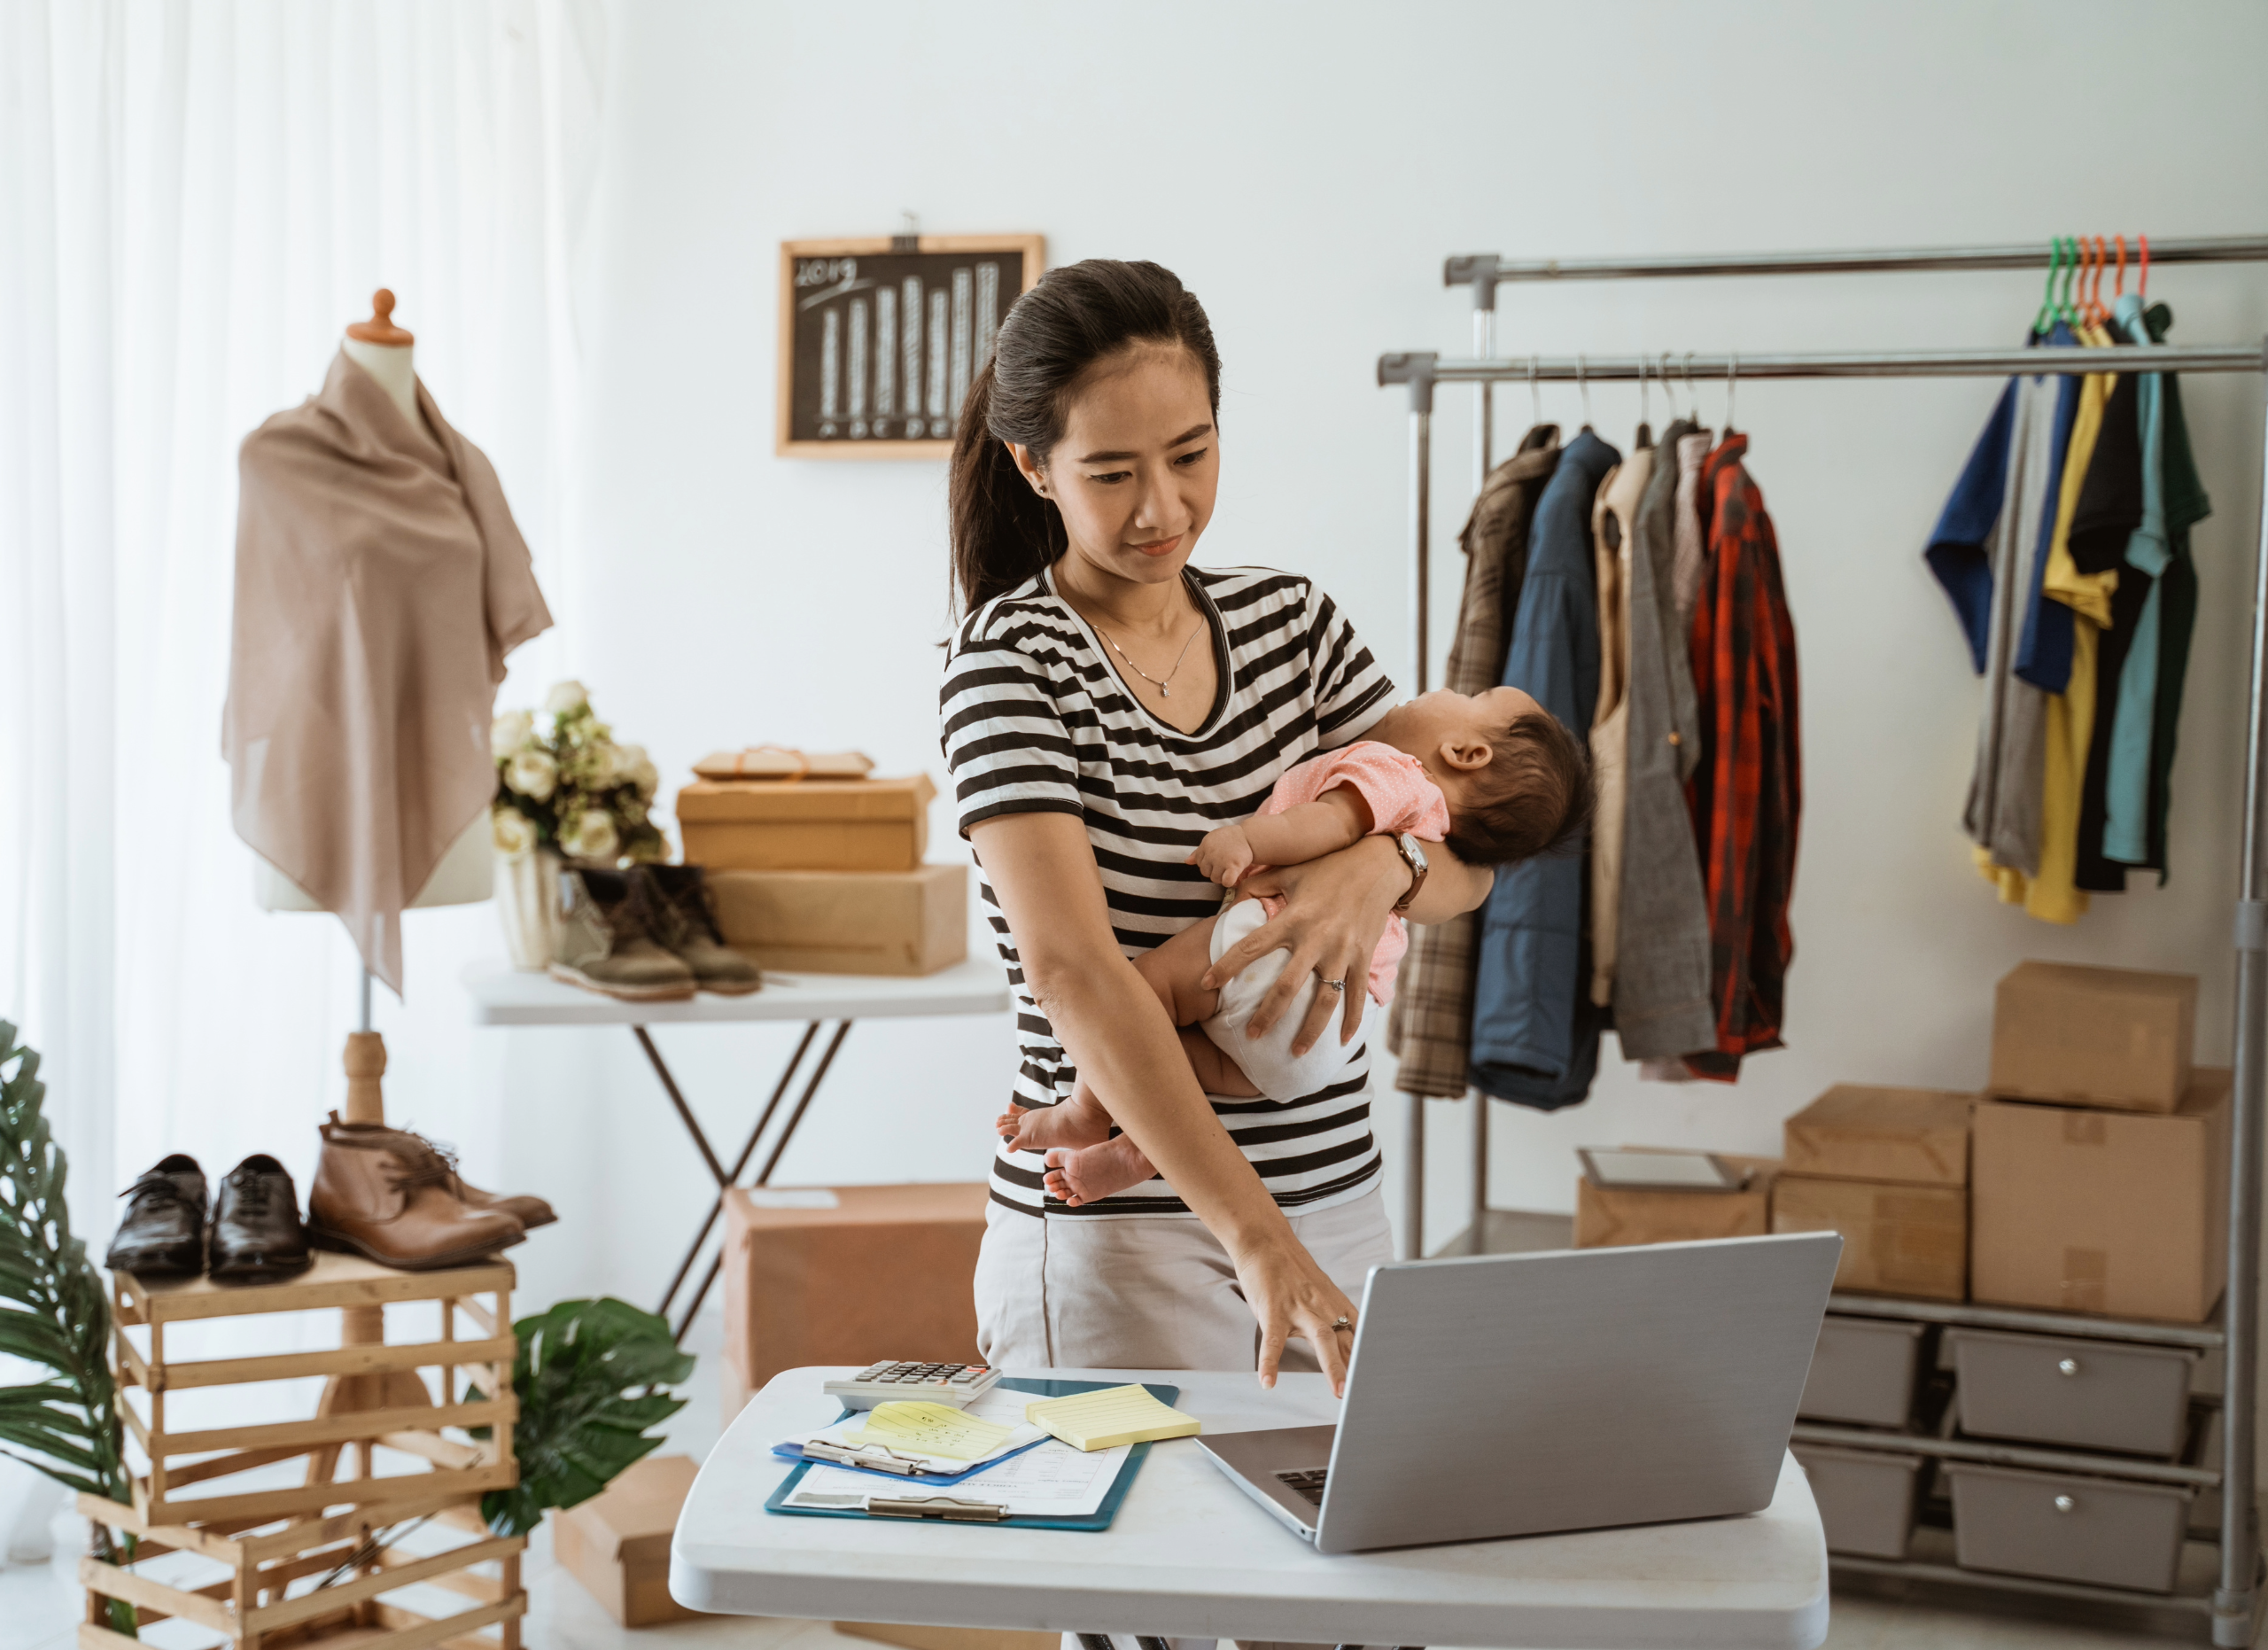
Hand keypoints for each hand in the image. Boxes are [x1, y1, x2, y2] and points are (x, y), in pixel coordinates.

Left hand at [1187, 825, 1254, 888]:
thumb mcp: (1211, 840)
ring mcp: (1222, 860)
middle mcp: (1212, 853)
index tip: (1217, 859)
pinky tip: (1233, 876)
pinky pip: (1226, 882)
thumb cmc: (1230, 838)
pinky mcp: (1234, 866)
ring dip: (1222, 877)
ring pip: (1215, 879)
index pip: (1198, 863)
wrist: (1249, 836)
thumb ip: (1199, 852)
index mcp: (1205, 845)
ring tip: (1230, 868)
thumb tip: (1187, 861)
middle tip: (1224, 865)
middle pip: (1205, 873)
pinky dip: (1229, 882)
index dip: (1208, 863)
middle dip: (1213, 871)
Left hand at [1202, 836, 1405, 1055]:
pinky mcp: (1363, 957)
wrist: (1378, 865)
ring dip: (1309, 1031)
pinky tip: (1341, 1042)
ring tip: (1294, 1053)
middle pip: (1287, 987)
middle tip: (1251, 1037)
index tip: (1205, 985)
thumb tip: (1232, 893)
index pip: (1251, 946)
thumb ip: (1260, 885)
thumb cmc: (1329, 866)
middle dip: (1267, 1015)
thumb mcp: (1291, 870)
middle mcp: (1316, 939)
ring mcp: (1342, 952)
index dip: (1226, 966)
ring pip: (1324, 1001)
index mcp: (1293, 918)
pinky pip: (1356, 995)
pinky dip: (1351, 1021)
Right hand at [1231, 1231, 1360, 1393]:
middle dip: (1360, 1367)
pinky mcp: (1273, 1309)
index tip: (1383, 1382)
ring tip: (1339, 1391)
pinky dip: (1270, 1362)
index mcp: (1337, 1305)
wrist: (1266, 1241)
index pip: (1361, 1336)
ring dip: (1333, 1366)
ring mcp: (1299, 1308)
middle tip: (1369, 1392)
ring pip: (1322, 1338)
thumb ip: (1334, 1320)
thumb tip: (1348, 1350)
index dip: (1372, 1359)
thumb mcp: (1321, 1294)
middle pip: (1347, 1340)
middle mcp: (1323, 1307)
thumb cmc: (1292, 1272)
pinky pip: (1273, 1340)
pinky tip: (1268, 1382)